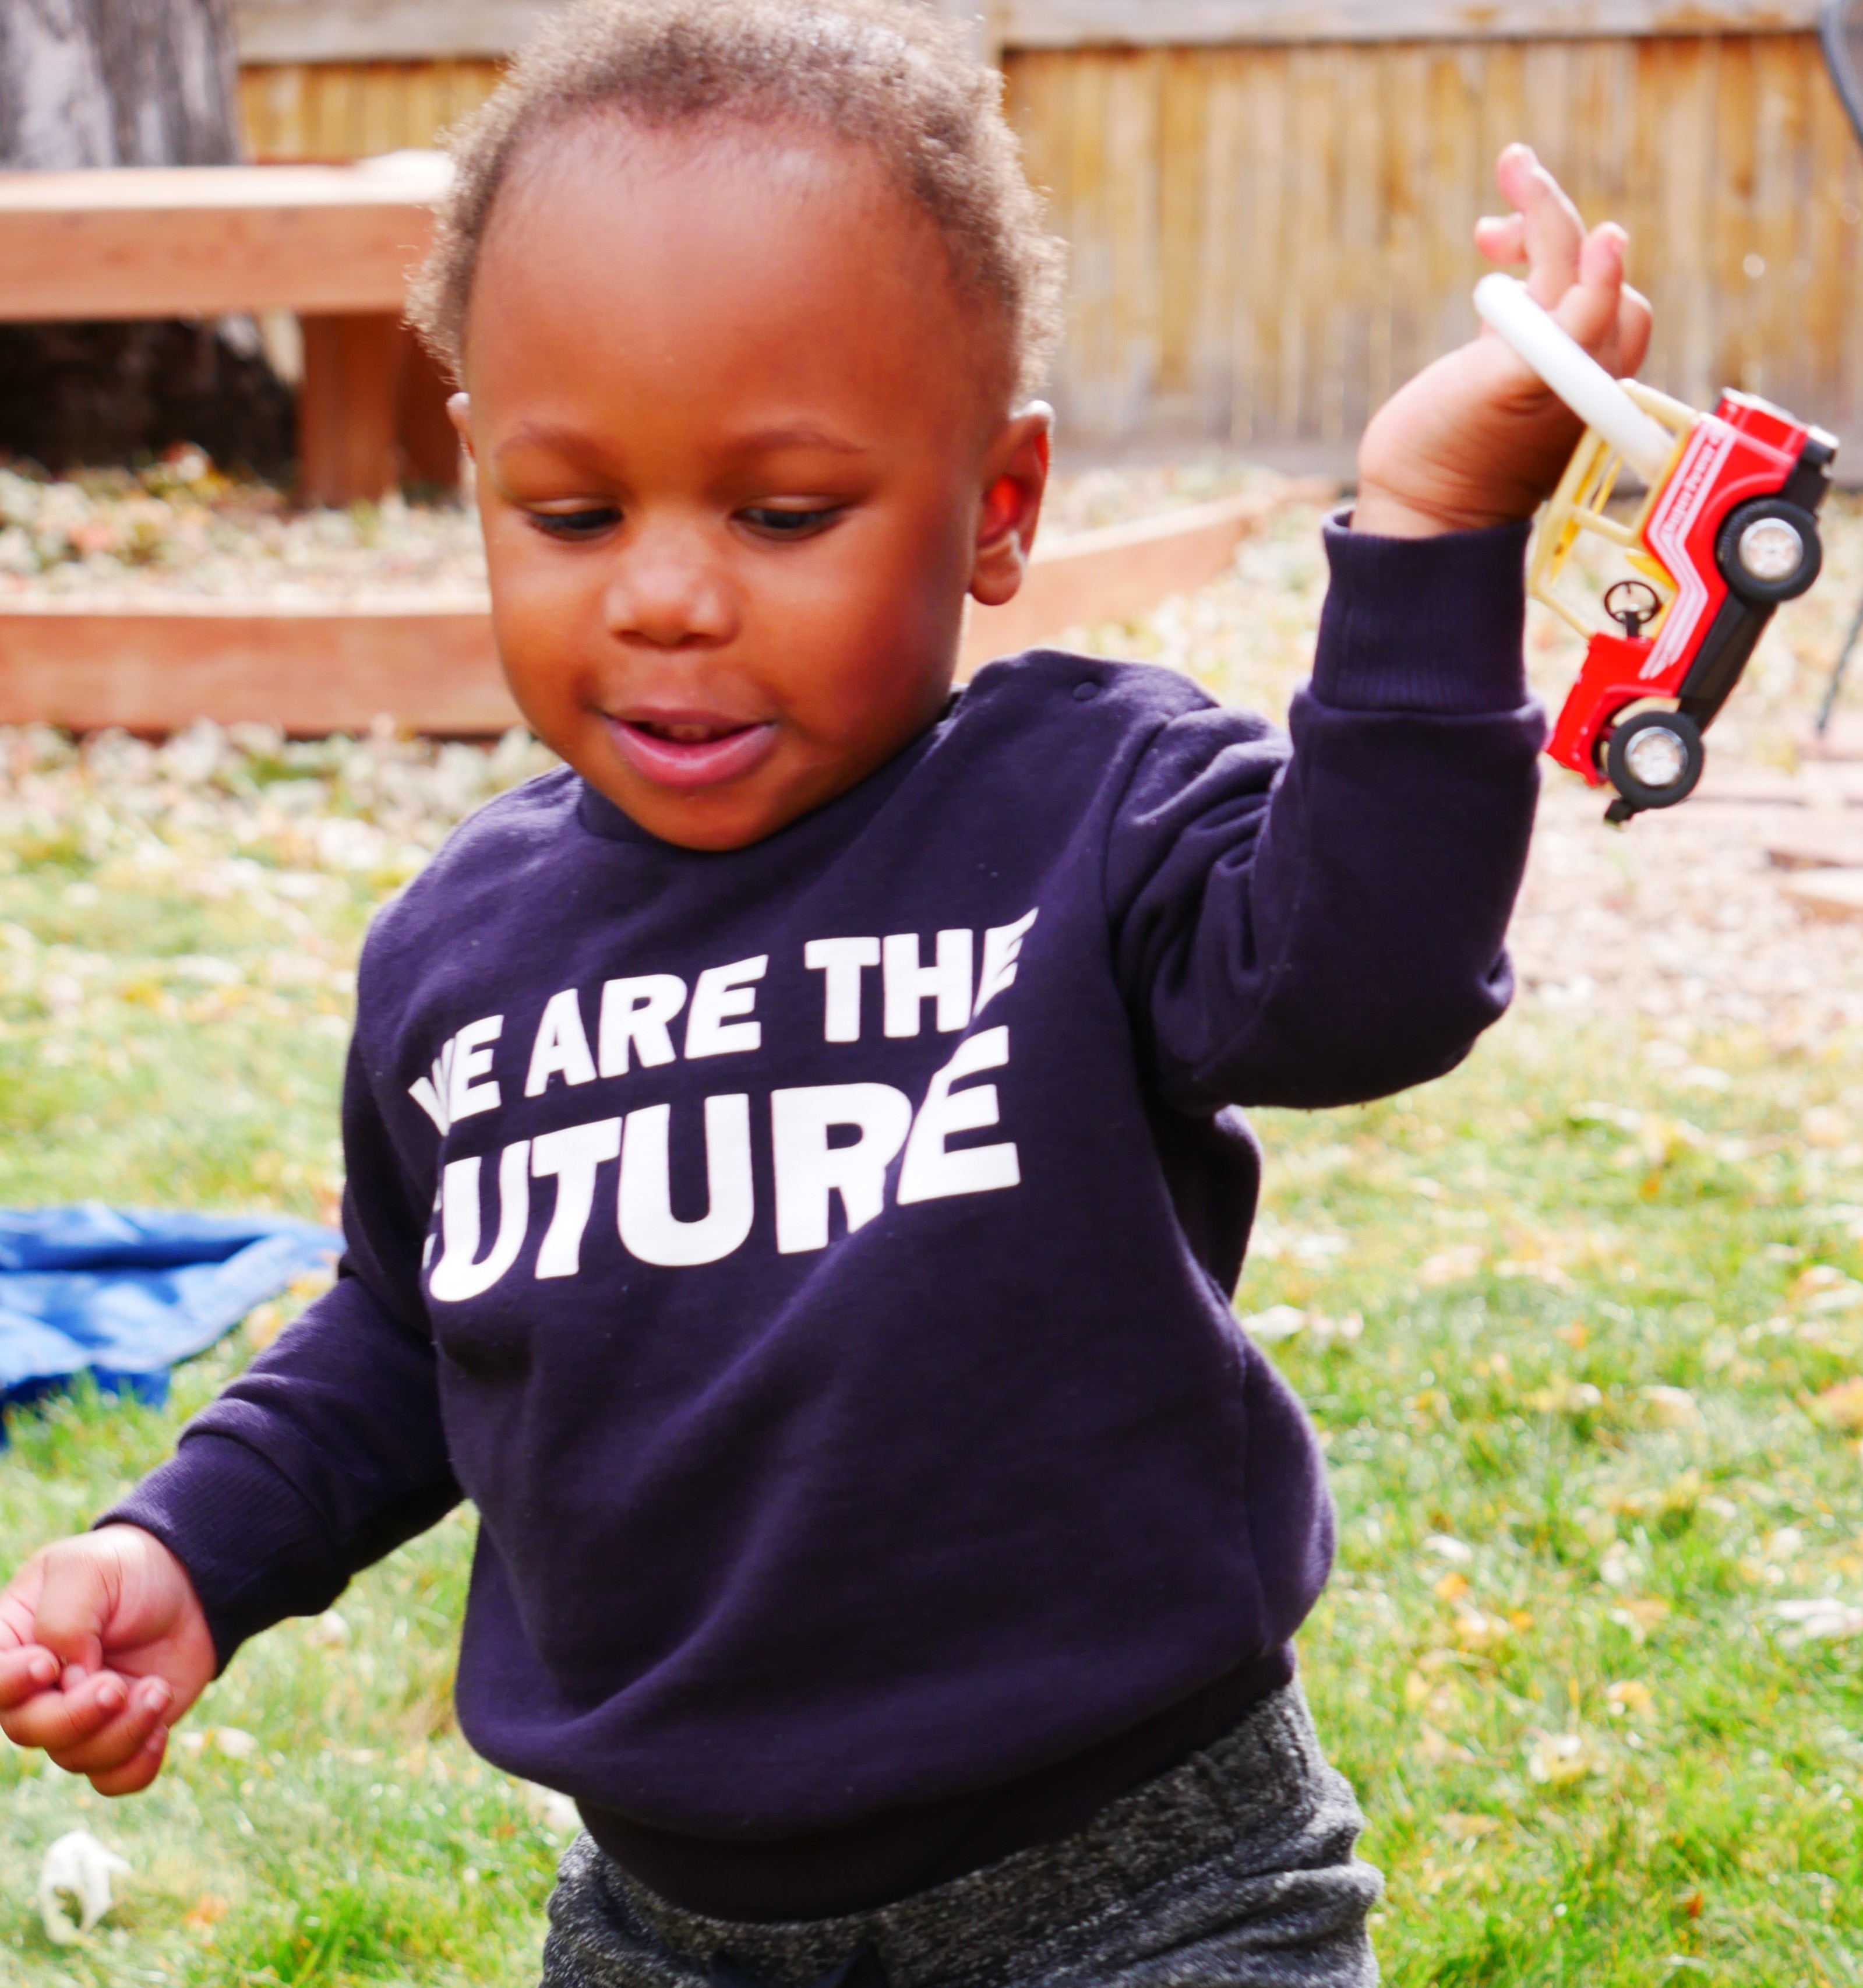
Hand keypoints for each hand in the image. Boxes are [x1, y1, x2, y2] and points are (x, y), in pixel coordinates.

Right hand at [0, 1526, 214, 1793]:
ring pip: (75, 1757)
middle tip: (115, 1686)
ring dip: (121, 1732)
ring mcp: (76, 1716)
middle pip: (28, 1729)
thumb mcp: (88, 1570)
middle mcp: (36, 1690)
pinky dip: (137, 1765)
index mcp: (13, 1643)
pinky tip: (161, 1731)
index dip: (9, 1686)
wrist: (189, 1584)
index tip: (48, 1665)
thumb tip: (65, 1680)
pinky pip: (112, 1778)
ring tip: (156, 1690)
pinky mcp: (118, 1734)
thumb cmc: (127, 1569)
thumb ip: (63, 1621)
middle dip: (75, 1716)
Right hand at [1355, 143, 1653, 537]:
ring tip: (1486, 222)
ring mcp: (1543, 364)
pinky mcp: (1507, 366)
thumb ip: (1574, 314)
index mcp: (1594, 369)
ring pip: (1557, 275)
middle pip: (1583, 266)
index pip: (1599, 276)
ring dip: (1531, 233)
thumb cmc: (1457, 457)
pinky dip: (1516, 263)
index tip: (1529, 184)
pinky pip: (1532, 296)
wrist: (1418, 513)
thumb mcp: (1516, 382)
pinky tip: (1489, 250)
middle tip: (1505, 172)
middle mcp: (1579, 363)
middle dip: (1547, 221)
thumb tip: (1611, 242)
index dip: (1567, 229)